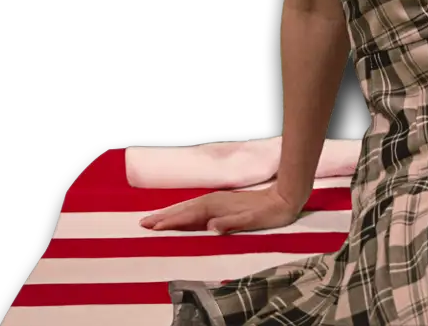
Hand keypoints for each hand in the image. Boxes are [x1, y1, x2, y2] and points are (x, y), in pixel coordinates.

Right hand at [139, 186, 307, 234]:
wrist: (285, 198)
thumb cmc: (270, 213)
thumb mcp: (253, 221)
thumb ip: (232, 223)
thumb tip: (212, 227)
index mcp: (218, 206)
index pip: (188, 215)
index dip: (171, 221)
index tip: (154, 227)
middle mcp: (214, 201)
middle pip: (183, 209)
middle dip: (164, 216)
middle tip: (143, 224)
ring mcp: (218, 201)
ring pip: (188, 208)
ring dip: (170, 214)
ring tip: (153, 220)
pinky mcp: (222, 203)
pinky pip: (196, 209)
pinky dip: (183, 212)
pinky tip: (178, 216)